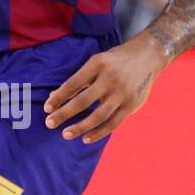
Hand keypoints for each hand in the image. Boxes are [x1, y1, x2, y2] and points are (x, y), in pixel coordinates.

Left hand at [43, 35, 166, 144]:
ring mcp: (122, 93)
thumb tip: (54, 97)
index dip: (59, 97)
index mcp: (98, 64)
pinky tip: (86, 138)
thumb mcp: (97, 62)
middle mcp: (110, 78)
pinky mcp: (132, 105)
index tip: (47, 109)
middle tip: (50, 124)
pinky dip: (99, 133)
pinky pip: (113, 123)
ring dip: (80, 127)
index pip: (73, 84)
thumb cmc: (116, 61)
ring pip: (98, 115)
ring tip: (66, 134)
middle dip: (64, 113)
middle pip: (83, 100)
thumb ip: (78, 80)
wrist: (148, 56)